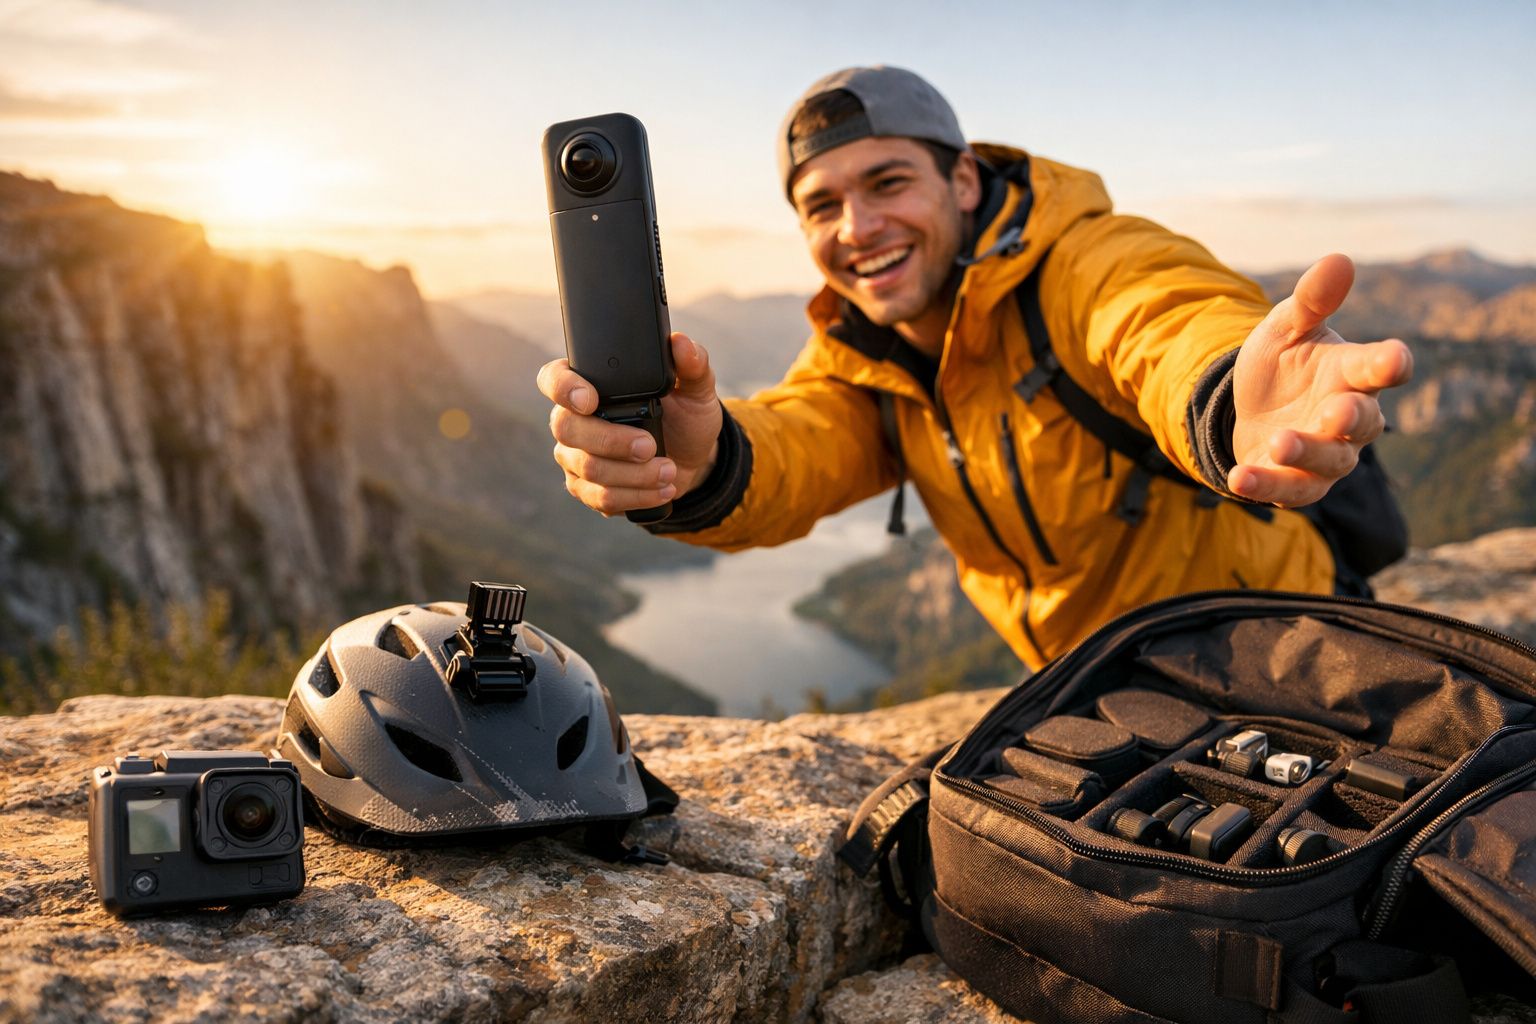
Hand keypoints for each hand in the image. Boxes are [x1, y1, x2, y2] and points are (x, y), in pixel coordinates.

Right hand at [537, 332, 722, 515]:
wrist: (691, 459)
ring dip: (633, 474)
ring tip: (668, 471)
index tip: (591, 399)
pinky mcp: (587, 488)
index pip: (554, 378)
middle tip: (650, 445)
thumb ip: (693, 364)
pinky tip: (661, 489)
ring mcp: (576, 456)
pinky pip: (600, 497)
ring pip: (588, 468)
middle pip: (567, 429)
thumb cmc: (685, 416)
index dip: (563, 388)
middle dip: (611, 440)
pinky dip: (636, 496)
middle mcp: (574, 419)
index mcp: (590, 384)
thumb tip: (682, 344)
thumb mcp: (696, 389)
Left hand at [1229, 254, 1412, 506]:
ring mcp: (1326, 456)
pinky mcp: (1297, 483)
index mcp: (1351, 372)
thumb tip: (1339, 259)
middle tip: (1335, 410)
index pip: (1379, 367)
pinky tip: (1239, 479)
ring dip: (1305, 454)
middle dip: (1350, 417)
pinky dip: (1266, 487)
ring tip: (1279, 443)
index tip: (1394, 359)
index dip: (1389, 364)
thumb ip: (1311, 301)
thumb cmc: (1282, 363)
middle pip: (1363, 422)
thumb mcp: (1285, 328)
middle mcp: (1348, 418)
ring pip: (1329, 461)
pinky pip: (1289, 491)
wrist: (1250, 407)